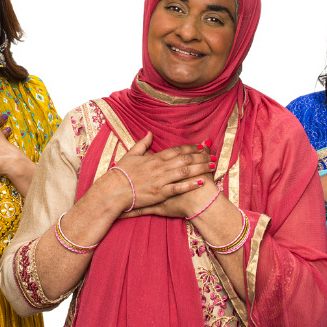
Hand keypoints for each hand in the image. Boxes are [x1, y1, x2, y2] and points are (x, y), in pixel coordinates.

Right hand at [98, 133, 214, 216]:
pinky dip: (191, 184)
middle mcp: (160, 167)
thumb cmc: (121, 173)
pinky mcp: (160, 193)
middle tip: (212, 156)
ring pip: (185, 171)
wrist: (113, 191)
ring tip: (212, 167)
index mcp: (154, 158)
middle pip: (185, 159)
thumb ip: (142, 143)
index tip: (201, 147)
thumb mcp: (131, 154)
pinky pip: (179, 187)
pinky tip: (202, 182)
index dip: (190, 148)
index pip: (176, 150)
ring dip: (200, 168)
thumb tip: (149, 133)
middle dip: (200, 157)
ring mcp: (161, 180)